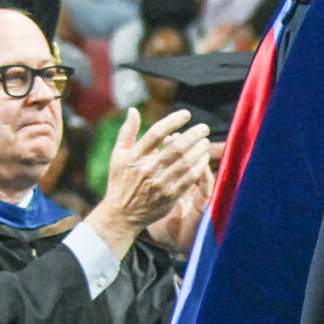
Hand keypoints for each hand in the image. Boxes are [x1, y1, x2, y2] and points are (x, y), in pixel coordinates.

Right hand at [91, 108, 213, 245]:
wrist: (122, 213)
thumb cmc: (120, 180)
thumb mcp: (118, 155)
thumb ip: (128, 132)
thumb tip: (133, 110)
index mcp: (134, 156)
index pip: (156, 133)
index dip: (173, 121)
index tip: (186, 114)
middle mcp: (147, 168)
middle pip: (176, 148)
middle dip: (193, 135)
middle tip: (204, 128)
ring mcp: (160, 183)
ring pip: (185, 163)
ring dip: (199, 150)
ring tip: (205, 142)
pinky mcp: (170, 196)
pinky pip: (189, 179)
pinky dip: (199, 167)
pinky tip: (204, 159)